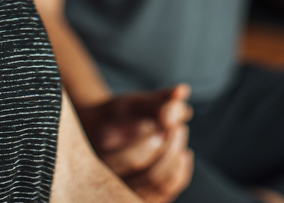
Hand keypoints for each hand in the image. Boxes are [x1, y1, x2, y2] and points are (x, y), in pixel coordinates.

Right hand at [78, 84, 193, 202]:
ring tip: (180, 133)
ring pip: (162, 187)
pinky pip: (167, 193)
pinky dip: (180, 172)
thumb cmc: (113, 116)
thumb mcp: (128, 104)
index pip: (132, 162)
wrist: (100, 135)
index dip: (152, 143)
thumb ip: (154, 101)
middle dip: (171, 149)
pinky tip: (183, 153)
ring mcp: (129, 195)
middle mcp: (112, 185)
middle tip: (179, 126)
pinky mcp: (144, 199)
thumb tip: (182, 92)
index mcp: (100, 161)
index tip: (164, 125)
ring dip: (178, 159)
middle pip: (152, 176)